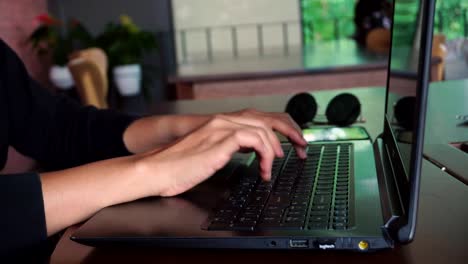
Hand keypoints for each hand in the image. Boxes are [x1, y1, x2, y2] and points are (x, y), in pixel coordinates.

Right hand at [136, 111, 306, 196]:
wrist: (156, 170)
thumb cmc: (178, 166)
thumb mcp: (209, 153)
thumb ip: (229, 147)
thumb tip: (250, 151)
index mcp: (221, 122)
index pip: (259, 118)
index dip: (280, 128)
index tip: (292, 142)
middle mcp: (223, 120)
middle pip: (268, 118)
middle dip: (290, 133)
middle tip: (302, 148)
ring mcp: (222, 128)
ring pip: (263, 128)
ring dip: (276, 148)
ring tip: (275, 165)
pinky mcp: (221, 140)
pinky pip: (255, 139)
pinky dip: (266, 154)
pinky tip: (264, 169)